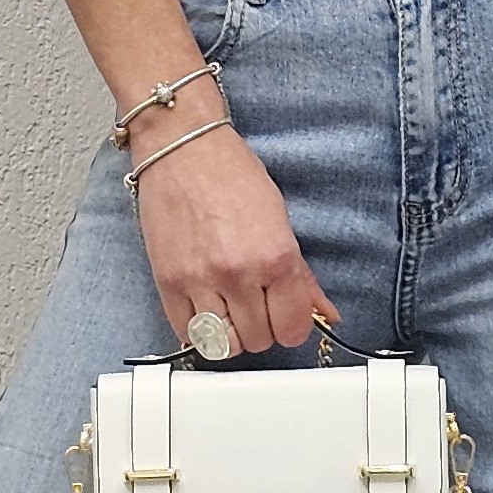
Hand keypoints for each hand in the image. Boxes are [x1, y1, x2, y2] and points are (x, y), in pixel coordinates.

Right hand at [133, 120, 333, 351]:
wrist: (182, 147)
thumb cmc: (231, 173)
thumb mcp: (280, 220)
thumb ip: (301, 275)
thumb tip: (325, 312)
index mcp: (275, 256)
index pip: (293, 328)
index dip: (293, 327)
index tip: (286, 318)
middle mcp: (238, 273)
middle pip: (258, 341)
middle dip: (262, 329)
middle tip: (258, 308)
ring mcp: (200, 280)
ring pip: (223, 345)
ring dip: (231, 334)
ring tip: (231, 311)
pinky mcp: (167, 281)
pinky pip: (186, 333)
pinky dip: (199, 330)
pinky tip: (206, 309)